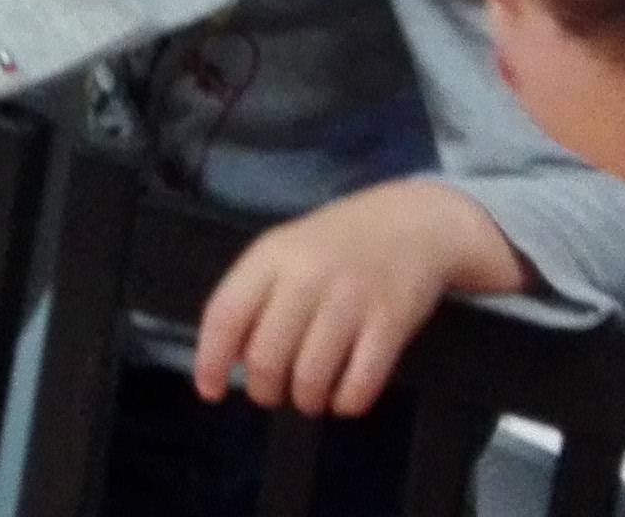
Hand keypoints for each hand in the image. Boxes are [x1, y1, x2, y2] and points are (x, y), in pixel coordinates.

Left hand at [195, 179, 521, 416]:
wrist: (414, 221)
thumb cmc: (339, 243)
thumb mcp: (286, 250)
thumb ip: (254, 294)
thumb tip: (225, 358)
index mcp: (272, 255)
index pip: (225, 313)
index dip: (210, 360)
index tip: (210, 391)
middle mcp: (308, 276)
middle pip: (265, 358)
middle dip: (264, 390)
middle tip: (273, 393)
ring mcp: (352, 299)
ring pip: (310, 378)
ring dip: (306, 401)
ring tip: (309, 396)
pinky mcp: (391, 323)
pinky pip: (359, 385)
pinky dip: (346, 403)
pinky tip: (344, 396)